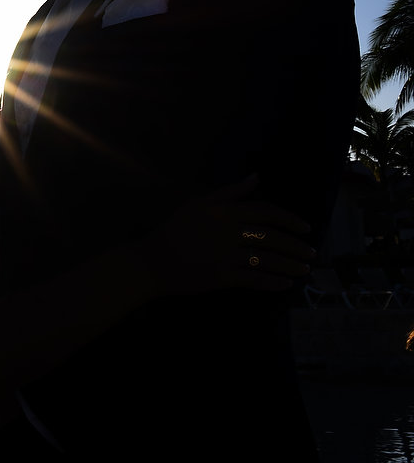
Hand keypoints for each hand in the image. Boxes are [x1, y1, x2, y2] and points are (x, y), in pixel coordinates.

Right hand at [145, 177, 315, 295]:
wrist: (151, 261)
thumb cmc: (175, 231)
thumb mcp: (198, 203)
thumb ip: (229, 192)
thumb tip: (256, 177)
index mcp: (223, 211)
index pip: (265, 212)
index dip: (289, 219)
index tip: (305, 228)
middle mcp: (226, 231)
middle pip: (271, 237)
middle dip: (296, 246)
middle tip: (312, 254)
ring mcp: (223, 255)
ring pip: (266, 259)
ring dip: (289, 265)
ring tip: (305, 270)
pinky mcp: (220, 276)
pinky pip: (253, 279)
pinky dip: (271, 282)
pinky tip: (285, 284)